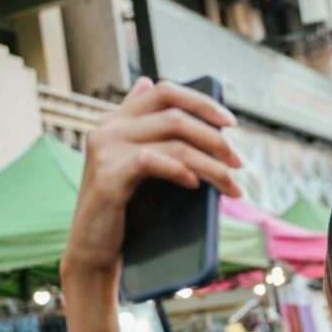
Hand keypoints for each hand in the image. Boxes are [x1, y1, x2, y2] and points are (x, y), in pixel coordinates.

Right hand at [62, 77, 242, 279]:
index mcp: (117, 120)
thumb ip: (145, 131)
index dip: (202, 103)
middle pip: (174, 116)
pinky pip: (152, 161)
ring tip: (230, 185)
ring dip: (210, 163)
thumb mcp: (137, 165)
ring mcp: (104, 150)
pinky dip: (180, 170)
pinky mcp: (106, 175)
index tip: (231, 123)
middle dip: (214, 139)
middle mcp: (108, 128)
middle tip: (238, 163)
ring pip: (173, 142)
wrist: (94, 249)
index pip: (165, 92)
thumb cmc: (123, 210)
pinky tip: (196, 184)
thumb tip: (148, 82)